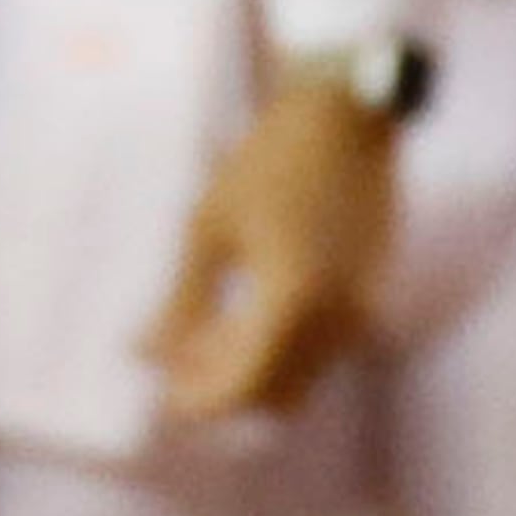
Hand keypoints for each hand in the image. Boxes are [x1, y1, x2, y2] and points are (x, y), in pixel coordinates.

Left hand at [147, 70, 400, 420]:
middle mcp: (337, 319)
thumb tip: (142, 356)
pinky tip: (243, 314)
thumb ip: (180, 304)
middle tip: (174, 365)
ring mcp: (362, 310)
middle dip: (223, 391)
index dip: (197, 401)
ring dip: (253, 372)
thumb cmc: (268, 160)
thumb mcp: (210, 228)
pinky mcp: (373, 296)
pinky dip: (282, 349)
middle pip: (273, 398)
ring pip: (301, 378)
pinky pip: (322, 350)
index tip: (160, 393)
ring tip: (202, 334)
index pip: (241, 389)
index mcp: (291, 301)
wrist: (345, 114)